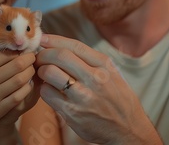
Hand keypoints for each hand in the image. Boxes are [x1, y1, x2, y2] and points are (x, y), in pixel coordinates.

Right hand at [0, 32, 36, 136]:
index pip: (3, 55)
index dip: (15, 51)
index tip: (21, 49)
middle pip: (16, 66)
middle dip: (28, 59)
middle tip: (32, 56)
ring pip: (20, 80)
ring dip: (30, 72)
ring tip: (32, 68)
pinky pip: (19, 96)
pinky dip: (27, 88)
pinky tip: (28, 84)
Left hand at [35, 34, 161, 144]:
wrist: (128, 129)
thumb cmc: (118, 99)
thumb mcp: (112, 73)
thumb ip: (90, 60)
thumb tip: (61, 46)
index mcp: (104, 65)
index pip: (74, 45)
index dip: (54, 39)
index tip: (42, 39)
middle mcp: (95, 78)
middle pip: (59, 56)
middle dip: (44, 54)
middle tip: (39, 58)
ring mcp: (83, 96)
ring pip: (49, 72)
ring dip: (42, 71)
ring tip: (44, 74)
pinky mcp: (72, 113)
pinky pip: (47, 93)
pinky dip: (44, 89)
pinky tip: (50, 90)